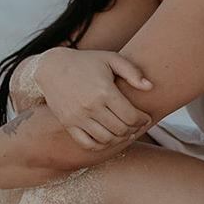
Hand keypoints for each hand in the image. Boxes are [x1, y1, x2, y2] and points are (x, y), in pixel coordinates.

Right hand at [37, 46, 153, 151]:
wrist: (52, 67)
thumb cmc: (87, 62)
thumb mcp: (111, 59)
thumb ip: (132, 72)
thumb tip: (150, 87)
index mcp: (104, 91)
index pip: (131, 116)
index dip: (142, 120)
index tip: (146, 118)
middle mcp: (91, 106)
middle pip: (121, 130)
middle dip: (133, 129)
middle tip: (137, 125)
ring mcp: (78, 117)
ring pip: (106, 139)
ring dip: (119, 139)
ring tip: (125, 131)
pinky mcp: (68, 124)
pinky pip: (88, 144)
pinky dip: (101, 145)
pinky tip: (108, 136)